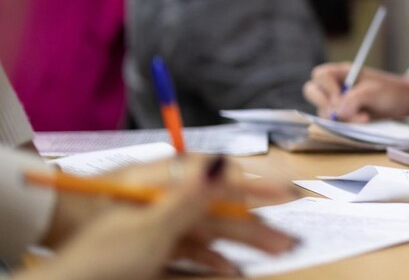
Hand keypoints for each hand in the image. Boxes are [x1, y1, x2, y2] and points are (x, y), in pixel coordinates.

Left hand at [31, 157, 296, 279]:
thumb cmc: (97, 250)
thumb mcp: (149, 227)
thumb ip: (191, 197)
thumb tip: (224, 162)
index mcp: (160, 184)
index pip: (217, 177)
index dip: (254, 185)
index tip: (288, 193)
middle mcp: (161, 201)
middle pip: (218, 211)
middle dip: (256, 225)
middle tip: (289, 239)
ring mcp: (155, 229)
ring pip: (209, 236)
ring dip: (240, 247)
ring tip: (271, 257)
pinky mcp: (149, 254)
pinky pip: (189, 256)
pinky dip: (211, 264)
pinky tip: (231, 272)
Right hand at [304, 63, 408, 121]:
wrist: (406, 104)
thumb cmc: (391, 91)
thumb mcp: (374, 91)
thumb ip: (354, 99)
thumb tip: (337, 112)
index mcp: (342, 73)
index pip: (320, 76)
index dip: (326, 88)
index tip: (339, 98)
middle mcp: (336, 86)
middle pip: (313, 91)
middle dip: (323, 103)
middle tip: (338, 113)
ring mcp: (338, 102)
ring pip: (324, 111)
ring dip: (340, 117)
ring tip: (364, 118)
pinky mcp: (344, 117)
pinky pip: (334, 122)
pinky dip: (346, 124)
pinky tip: (364, 122)